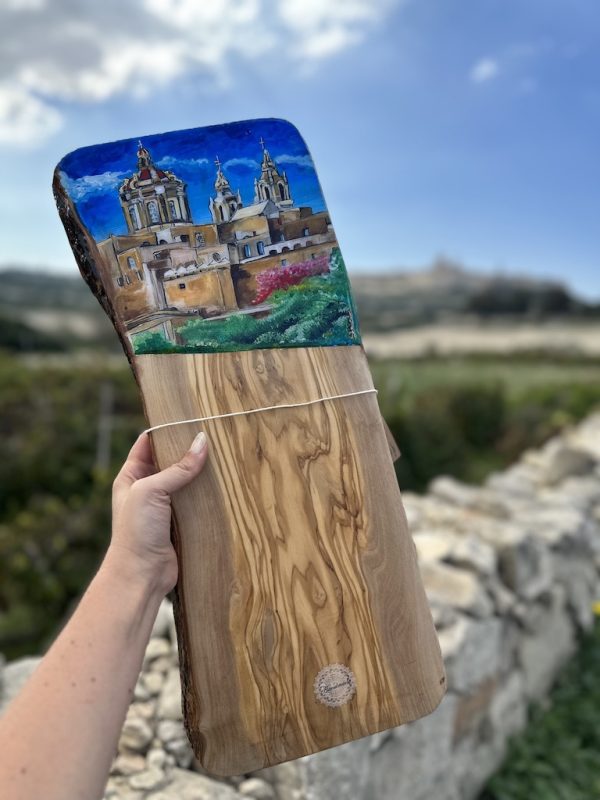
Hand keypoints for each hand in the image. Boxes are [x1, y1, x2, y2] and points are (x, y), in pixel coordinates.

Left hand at [107, 430, 208, 595]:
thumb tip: (201, 443)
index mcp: (132, 475)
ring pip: (186, 481)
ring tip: (223, 456)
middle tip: (212, 435)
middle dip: (188, 449)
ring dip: (201, 472)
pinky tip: (224, 484)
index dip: (166, 429)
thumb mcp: (152, 491)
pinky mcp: (181, 522)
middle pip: (171, 460)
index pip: (149, 443)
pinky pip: (197, 501)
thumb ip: (178, 468)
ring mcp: (165, 505)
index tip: (188, 418)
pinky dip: (208, 494)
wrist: (141, 575)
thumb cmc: (136, 531)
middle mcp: (148, 488)